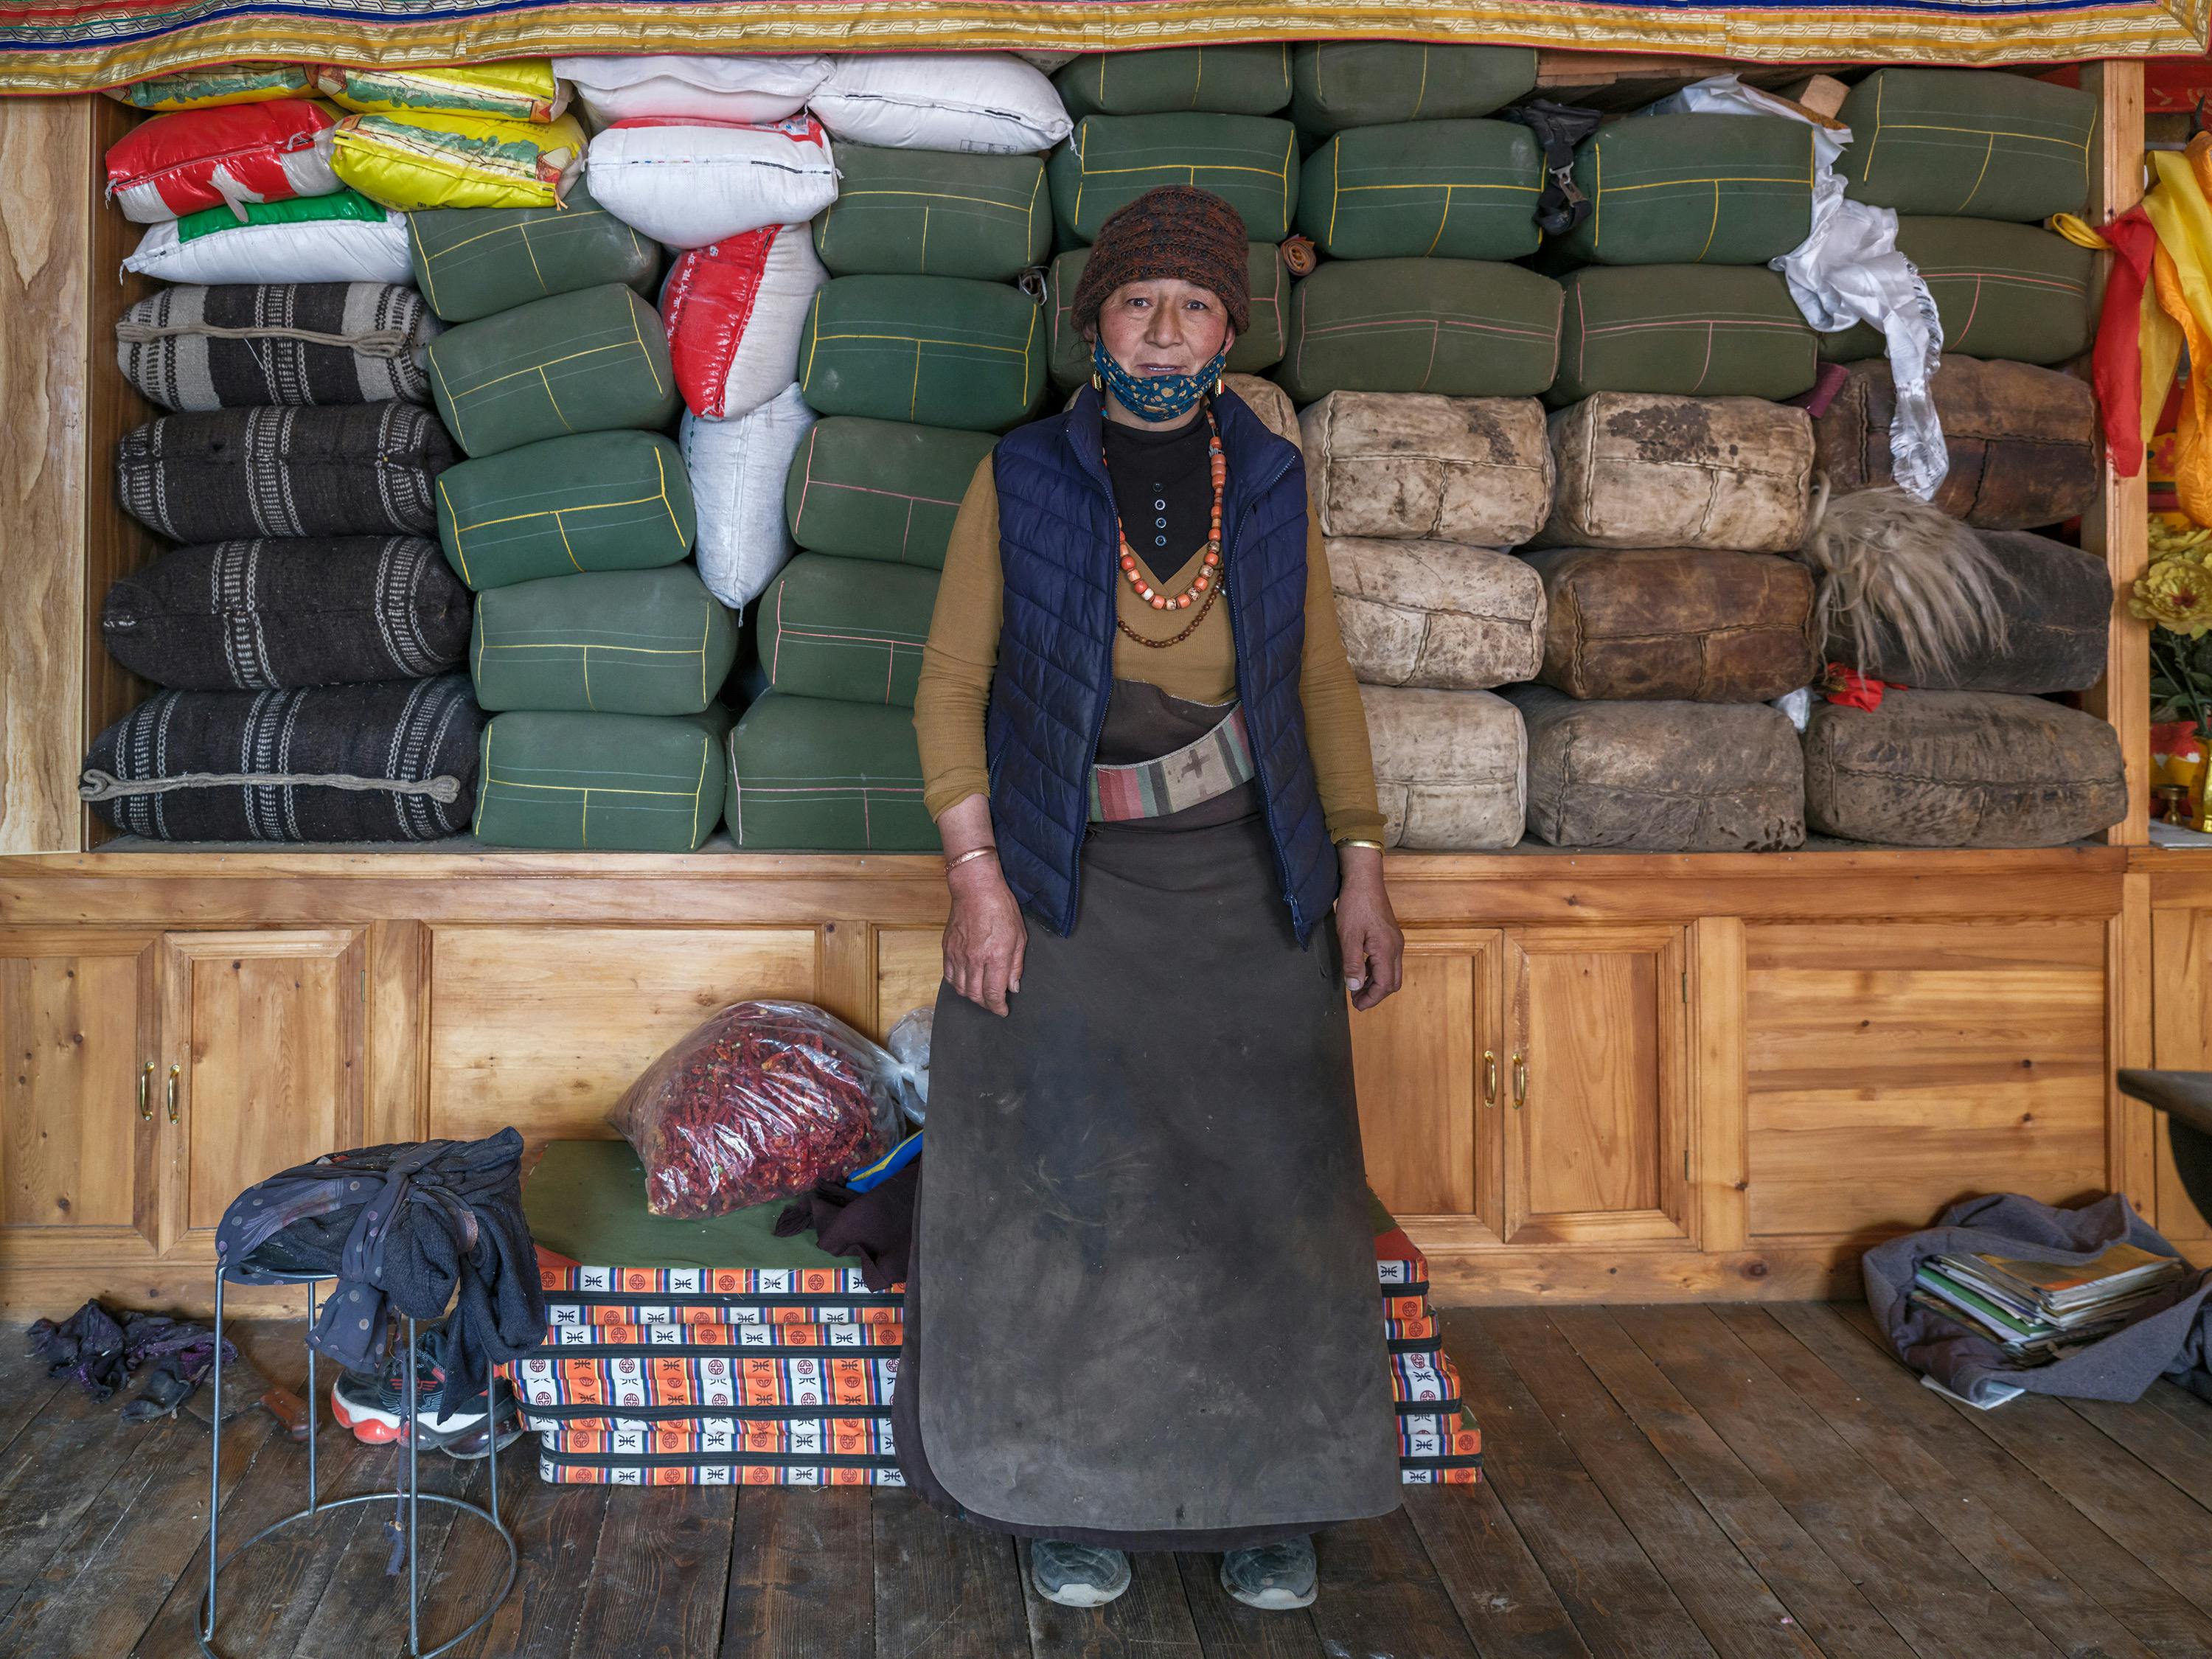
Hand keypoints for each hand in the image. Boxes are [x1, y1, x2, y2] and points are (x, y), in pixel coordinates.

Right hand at [943, 856, 1027, 1016]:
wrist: (976, 889)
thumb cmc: (1001, 908)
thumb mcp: (1019, 936)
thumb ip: (1015, 965)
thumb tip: (1012, 987)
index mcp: (995, 957)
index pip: (993, 993)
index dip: (998, 1007)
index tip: (1003, 1011)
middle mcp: (974, 959)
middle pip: (976, 995)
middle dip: (986, 1005)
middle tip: (993, 1004)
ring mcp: (958, 955)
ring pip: (961, 989)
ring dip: (972, 997)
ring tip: (981, 995)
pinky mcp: (947, 949)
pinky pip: (949, 976)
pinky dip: (957, 984)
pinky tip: (966, 983)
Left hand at [1335, 844, 1402, 1011]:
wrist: (1364, 879)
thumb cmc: (1355, 905)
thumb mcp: (1348, 935)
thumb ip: (1353, 963)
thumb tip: (1354, 987)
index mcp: (1387, 950)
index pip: (1384, 985)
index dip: (1371, 999)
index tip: (1356, 1005)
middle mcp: (1396, 947)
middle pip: (1392, 982)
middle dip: (1376, 995)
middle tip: (1356, 1000)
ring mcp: (1396, 941)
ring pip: (1392, 972)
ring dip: (1376, 983)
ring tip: (1356, 987)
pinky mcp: (1391, 936)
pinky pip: (1389, 961)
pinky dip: (1377, 971)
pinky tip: (1362, 969)